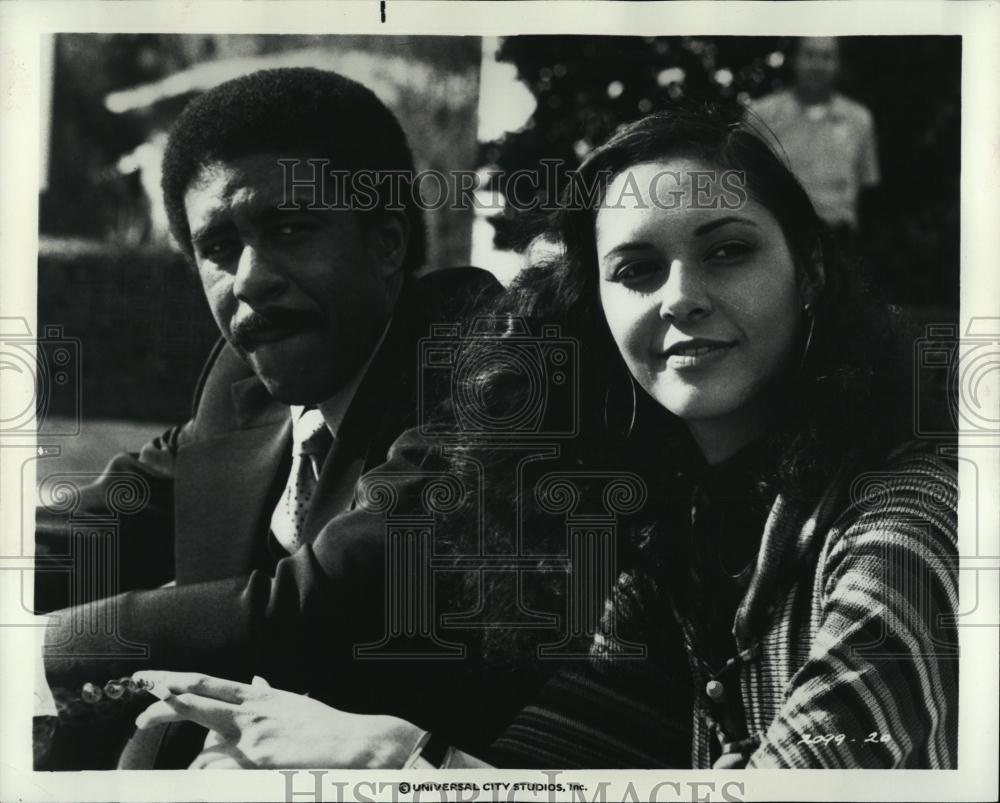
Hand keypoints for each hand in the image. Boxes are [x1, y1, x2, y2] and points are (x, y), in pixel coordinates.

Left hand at [133, 670, 422, 769]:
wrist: (354, 741)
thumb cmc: (325, 727)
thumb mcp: (292, 704)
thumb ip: (268, 694)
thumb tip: (256, 680)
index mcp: (258, 697)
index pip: (208, 683)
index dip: (176, 680)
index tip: (151, 678)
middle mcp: (253, 709)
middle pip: (198, 697)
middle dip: (163, 700)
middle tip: (138, 710)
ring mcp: (255, 732)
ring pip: (204, 729)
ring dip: (186, 744)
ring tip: (169, 750)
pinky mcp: (260, 757)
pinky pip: (221, 763)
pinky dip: (206, 771)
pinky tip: (197, 775)